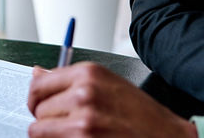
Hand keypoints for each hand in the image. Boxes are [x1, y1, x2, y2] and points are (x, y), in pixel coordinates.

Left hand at [27, 62, 197, 136]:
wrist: (167, 137)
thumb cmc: (139, 112)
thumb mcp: (104, 82)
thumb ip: (68, 78)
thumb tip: (37, 73)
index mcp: (86, 73)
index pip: (38, 84)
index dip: (35, 98)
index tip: (39, 104)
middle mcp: (83, 94)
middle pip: (38, 109)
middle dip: (46, 118)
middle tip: (63, 123)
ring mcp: (84, 122)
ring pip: (40, 130)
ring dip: (52, 135)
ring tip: (72, 133)